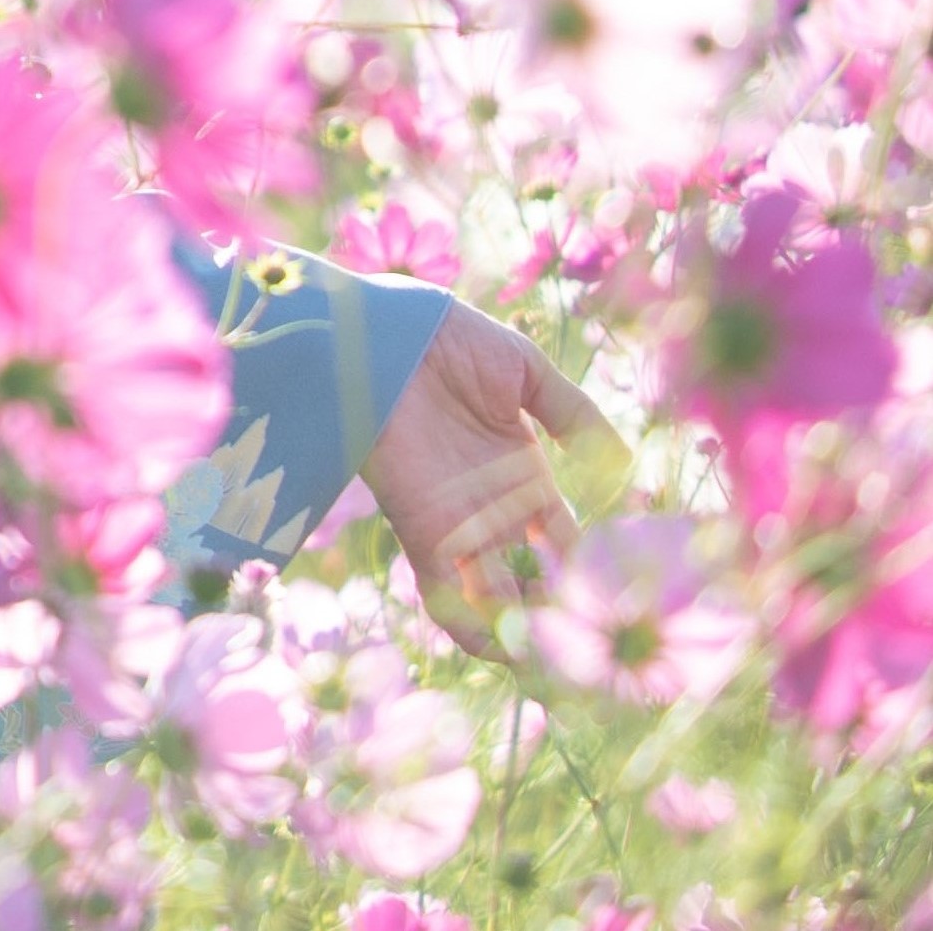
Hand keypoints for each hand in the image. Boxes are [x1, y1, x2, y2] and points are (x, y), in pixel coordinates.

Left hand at [358, 300, 617, 657]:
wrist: (380, 332)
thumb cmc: (448, 341)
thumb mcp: (527, 375)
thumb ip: (575, 417)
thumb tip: (626, 466)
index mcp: (525, 479)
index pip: (567, 546)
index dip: (594, 579)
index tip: (629, 613)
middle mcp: (495, 511)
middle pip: (535, 584)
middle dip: (560, 623)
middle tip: (598, 666)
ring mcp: (460, 523)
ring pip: (497, 598)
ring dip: (524, 636)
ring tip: (561, 678)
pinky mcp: (422, 527)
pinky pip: (445, 588)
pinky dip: (470, 623)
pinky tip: (504, 655)